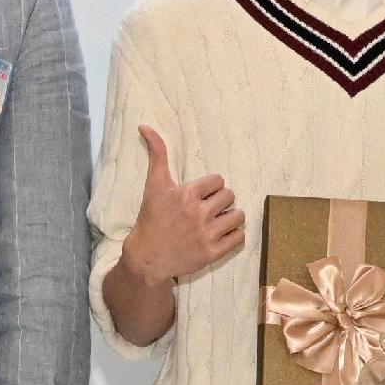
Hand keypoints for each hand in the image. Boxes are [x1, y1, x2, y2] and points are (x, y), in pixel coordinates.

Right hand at [120, 127, 244, 286]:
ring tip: (217, 222)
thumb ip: (157, 154)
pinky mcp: (212, 253)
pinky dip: (234, 236)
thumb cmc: (151, 218)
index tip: (200, 196)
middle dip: (220, 202)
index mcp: (187, 194)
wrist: (146, 258)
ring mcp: (207, 234)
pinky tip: (221, 235)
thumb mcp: (154, 185)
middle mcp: (199, 213)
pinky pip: (239, 238)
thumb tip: (145, 126)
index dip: (210, 188)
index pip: (218, 181)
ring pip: (238, 216)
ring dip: (230, 218)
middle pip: (230, 196)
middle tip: (207, 210)